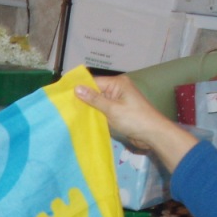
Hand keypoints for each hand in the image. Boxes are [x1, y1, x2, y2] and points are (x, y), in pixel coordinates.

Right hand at [74, 75, 197, 172]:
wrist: (153, 134)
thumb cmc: (134, 119)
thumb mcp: (112, 109)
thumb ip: (94, 99)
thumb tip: (76, 88)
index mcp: (117, 83)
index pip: (93, 82)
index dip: (79, 88)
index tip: (63, 95)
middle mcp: (117, 89)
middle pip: (94, 91)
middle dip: (82, 99)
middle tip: (64, 106)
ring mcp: (117, 101)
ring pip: (97, 102)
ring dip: (88, 108)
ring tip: (69, 113)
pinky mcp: (118, 112)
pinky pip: (103, 110)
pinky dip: (95, 115)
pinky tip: (83, 120)